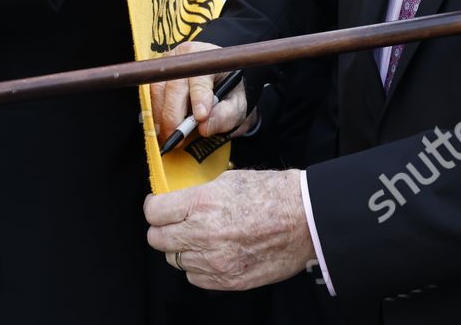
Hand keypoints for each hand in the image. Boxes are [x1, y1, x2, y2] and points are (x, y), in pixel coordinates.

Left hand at [145, 169, 312, 289]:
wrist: (306, 219)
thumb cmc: (273, 194)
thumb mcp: (229, 179)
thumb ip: (198, 193)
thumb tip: (176, 200)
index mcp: (202, 204)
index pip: (154, 212)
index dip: (154, 207)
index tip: (160, 205)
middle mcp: (204, 235)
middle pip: (157, 239)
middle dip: (163, 229)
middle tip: (175, 222)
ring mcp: (216, 261)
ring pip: (175, 260)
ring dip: (182, 248)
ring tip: (200, 237)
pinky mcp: (229, 280)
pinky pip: (195, 277)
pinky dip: (199, 266)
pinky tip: (213, 252)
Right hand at [150, 41, 245, 144]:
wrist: (220, 82)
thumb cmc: (228, 91)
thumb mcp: (236, 105)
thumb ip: (225, 115)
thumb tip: (204, 127)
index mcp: (209, 58)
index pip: (201, 77)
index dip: (199, 96)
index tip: (200, 116)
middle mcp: (185, 56)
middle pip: (175, 85)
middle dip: (175, 114)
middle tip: (179, 136)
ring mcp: (169, 64)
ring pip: (159, 90)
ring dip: (162, 116)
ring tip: (170, 136)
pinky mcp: (159, 74)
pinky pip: (152, 95)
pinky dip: (157, 113)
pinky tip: (163, 128)